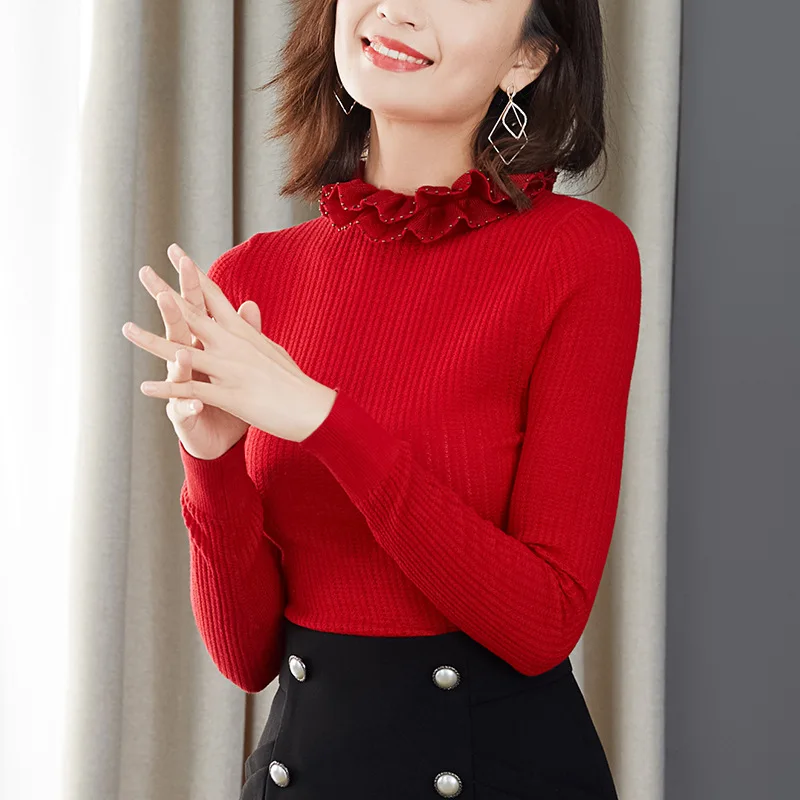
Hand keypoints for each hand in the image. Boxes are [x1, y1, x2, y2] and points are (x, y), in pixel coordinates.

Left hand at [122, 244, 336, 443]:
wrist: (311, 407)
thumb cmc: (293, 380)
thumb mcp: (271, 348)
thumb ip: (251, 328)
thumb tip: (247, 306)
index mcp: (241, 332)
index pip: (213, 296)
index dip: (193, 273)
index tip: (176, 252)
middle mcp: (233, 344)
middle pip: (193, 314)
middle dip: (165, 293)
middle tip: (143, 272)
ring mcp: (230, 369)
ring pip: (183, 351)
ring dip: (152, 341)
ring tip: (126, 329)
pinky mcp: (230, 395)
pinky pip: (192, 391)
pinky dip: (168, 389)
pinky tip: (145, 387)